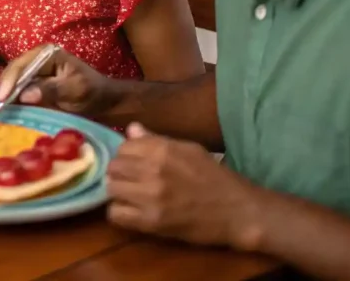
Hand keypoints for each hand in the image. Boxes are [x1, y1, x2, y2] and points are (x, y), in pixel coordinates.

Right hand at [0, 44, 114, 116]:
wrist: (104, 102)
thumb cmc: (92, 91)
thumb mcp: (75, 90)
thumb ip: (51, 90)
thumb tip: (25, 95)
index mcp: (47, 54)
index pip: (22, 65)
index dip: (10, 80)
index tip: (2, 98)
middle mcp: (36, 60)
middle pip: (13, 73)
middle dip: (5, 89)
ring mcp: (33, 74)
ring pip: (12, 83)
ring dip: (6, 97)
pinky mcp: (33, 87)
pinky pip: (18, 93)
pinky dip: (12, 103)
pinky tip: (7, 113)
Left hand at [106, 123, 261, 248]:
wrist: (238, 211)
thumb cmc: (215, 178)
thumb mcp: (189, 150)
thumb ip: (156, 140)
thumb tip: (131, 129)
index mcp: (162, 149)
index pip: (123, 146)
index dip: (126, 155)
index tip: (134, 163)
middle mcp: (152, 170)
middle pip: (113, 167)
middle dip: (119, 173)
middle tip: (131, 180)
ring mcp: (150, 196)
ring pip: (110, 188)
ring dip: (118, 192)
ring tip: (131, 196)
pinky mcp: (151, 221)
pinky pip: (116, 214)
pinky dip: (120, 213)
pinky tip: (132, 212)